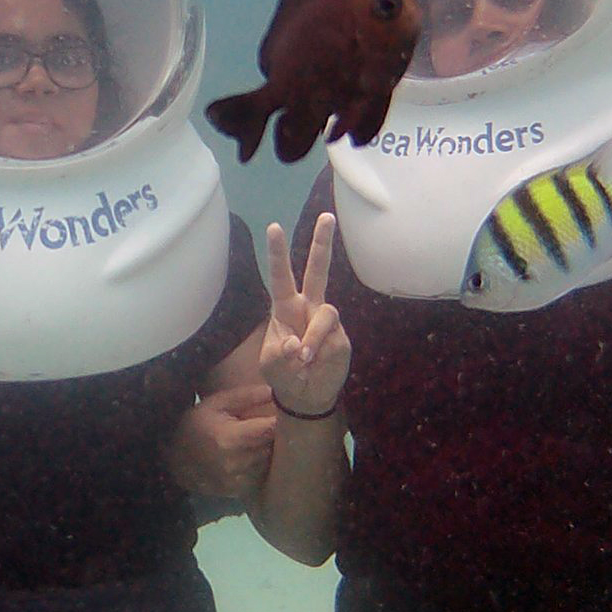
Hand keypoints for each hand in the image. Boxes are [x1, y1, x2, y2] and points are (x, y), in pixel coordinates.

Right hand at [168, 382, 275, 498]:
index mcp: (231, 438)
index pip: (270, 429)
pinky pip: (259, 474)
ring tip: (255, 439)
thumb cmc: (196, 425)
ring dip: (266, 450)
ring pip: (267, 461)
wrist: (174, 460)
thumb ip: (245, 396)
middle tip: (267, 424)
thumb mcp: (216, 404)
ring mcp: (237, 480)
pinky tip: (247, 455)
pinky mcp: (237, 491)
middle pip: (271, 446)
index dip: (278, 421)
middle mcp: (236, 462)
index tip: (280, 413)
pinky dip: (257, 464)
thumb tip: (274, 391)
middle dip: (273, 434)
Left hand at [262, 213, 348, 417]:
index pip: (280, 276)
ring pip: (325, 314)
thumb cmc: (284, 374)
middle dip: (321, 244)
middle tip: (326, 216)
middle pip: (317, 271)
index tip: (273, 227)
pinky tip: (314, 363)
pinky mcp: (341, 337)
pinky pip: (332, 338)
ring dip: (313, 337)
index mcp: (284, 308)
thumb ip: (278, 355)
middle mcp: (307, 307)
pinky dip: (320, 351)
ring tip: (303, 359)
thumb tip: (296, 344)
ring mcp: (326, 321)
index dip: (277, 253)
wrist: (306, 395)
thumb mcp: (271, 367)